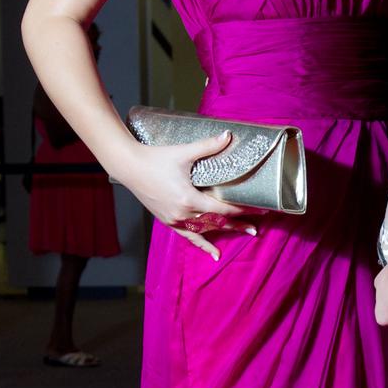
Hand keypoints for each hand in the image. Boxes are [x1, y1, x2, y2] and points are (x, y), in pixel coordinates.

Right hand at [120, 131, 260, 259]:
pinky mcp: (168, 220)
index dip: (241, 209)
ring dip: (224, 232)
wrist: (130, 167)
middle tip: (255, 229)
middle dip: (237, 224)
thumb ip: (208, 146)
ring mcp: (174, 219)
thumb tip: (228, 135)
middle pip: (216, 222)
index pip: (222, 208)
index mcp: (189, 199)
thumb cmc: (156, 158)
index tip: (258, 209)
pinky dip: (202, 244)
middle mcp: (183, 214)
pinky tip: (213, 253)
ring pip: (205, 230)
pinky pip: (188, 235)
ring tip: (243, 234)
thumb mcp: (184, 152)